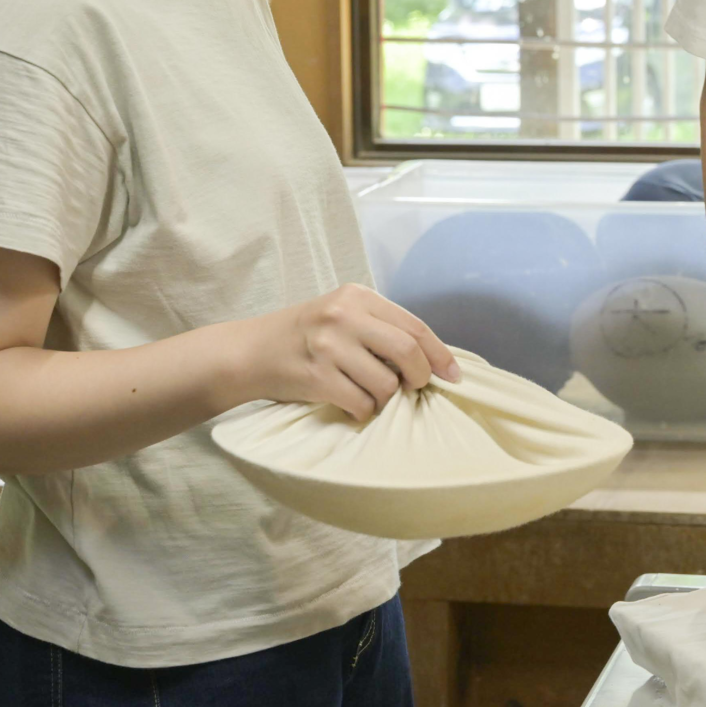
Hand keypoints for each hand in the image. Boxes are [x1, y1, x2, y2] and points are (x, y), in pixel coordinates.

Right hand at [241, 283, 459, 420]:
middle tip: (416, 388)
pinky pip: (361, 403)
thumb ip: (380, 327)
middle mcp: (343, 315)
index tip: (453, 375)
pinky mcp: (316, 376)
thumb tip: (432, 358)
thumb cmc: (305, 335)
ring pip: (385, 383)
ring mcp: (328, 346)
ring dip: (386, 398)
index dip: (439, 354)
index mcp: (357, 295)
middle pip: (407, 350)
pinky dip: (364, 411)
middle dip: (420, 376)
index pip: (414, 325)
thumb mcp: (342, 314)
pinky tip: (351, 404)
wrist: (251, 351)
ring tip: (371, 393)